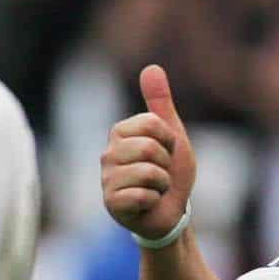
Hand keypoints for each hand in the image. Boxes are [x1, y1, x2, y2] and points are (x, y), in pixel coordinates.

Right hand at [101, 65, 195, 239]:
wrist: (171, 212)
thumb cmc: (169, 172)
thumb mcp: (172, 135)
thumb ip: (160, 103)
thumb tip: (152, 67)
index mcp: (120, 133)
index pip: (151, 124)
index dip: (169, 140)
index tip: (167, 151)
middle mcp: (108, 153)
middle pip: (149, 148)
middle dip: (166, 163)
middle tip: (161, 173)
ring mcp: (106, 179)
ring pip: (148, 172)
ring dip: (162, 183)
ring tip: (155, 188)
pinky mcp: (111, 203)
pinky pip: (143, 195)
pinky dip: (154, 200)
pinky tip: (147, 203)